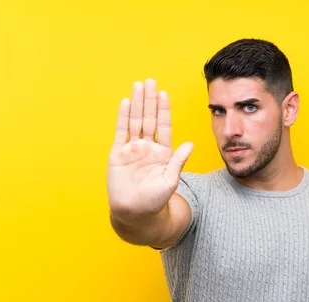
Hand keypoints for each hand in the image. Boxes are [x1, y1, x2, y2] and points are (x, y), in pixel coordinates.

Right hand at [107, 78, 193, 218]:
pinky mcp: (118, 154)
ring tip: (138, 85)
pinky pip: (121, 132)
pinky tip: (125, 102)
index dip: (163, 110)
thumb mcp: (170, 180)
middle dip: (150, 100)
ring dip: (136, 103)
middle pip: (149, 118)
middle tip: (150, 81)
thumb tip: (190, 144)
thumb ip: (178, 161)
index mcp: (163, 153)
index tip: (164, 94)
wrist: (135, 213)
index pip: (164, 126)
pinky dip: (123, 117)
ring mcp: (132, 150)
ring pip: (135, 121)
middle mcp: (148, 147)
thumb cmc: (155, 201)